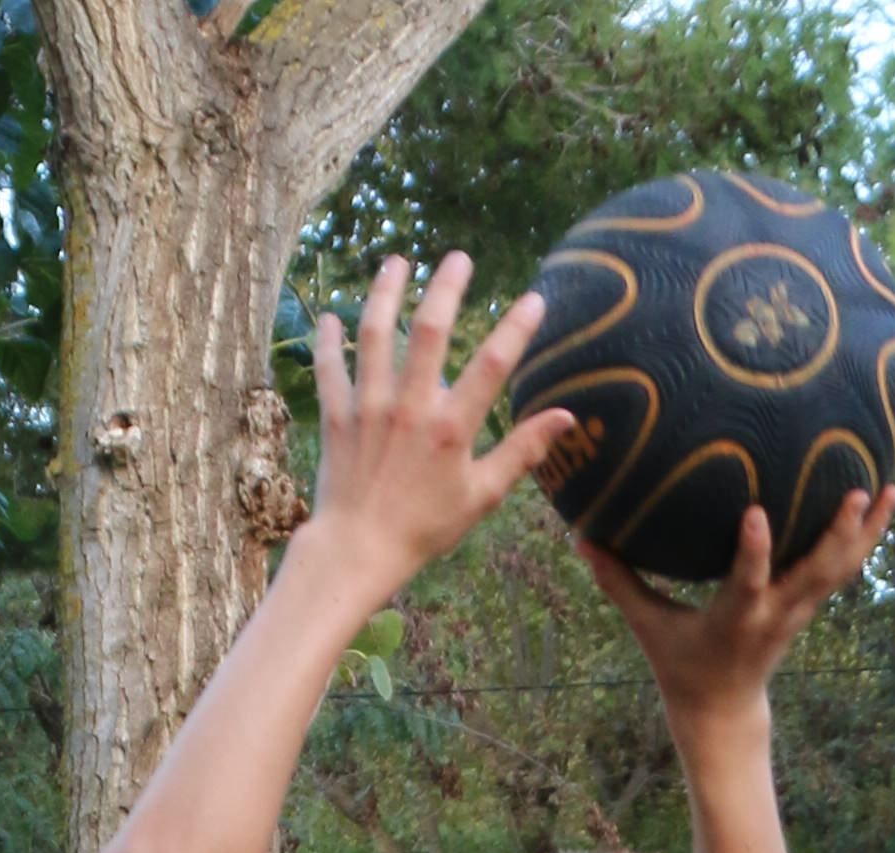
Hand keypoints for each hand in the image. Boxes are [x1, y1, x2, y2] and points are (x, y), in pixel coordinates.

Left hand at [305, 254, 577, 613]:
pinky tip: (332, 316)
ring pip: (376, 336)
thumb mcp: (480, 496)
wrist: (356, 552)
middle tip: (458, 258)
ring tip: (396, 262)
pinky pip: (330, 369)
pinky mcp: (338, 417)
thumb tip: (567, 418)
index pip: (492, 366)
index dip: (517, 329)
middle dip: (446, 288)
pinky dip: (328, 341)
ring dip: (385, 293)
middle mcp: (410, 409)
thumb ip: (522, 452)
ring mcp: (370, 409)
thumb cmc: (423, 529)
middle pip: (430, 332)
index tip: (535, 299)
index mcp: (450, 429)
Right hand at [580, 486, 894, 742]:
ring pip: (840, 570)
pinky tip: (885, 499)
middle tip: (858, 491)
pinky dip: (865, 538)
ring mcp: (798, 612)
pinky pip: (843, 569)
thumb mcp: (647, 628)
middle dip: (836, 536)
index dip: (753, 551)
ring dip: (867, 533)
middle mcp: (775, 615)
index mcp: (735, 620)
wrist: (723, 713)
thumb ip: (619, 582)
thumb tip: (581, 536)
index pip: (746, 583)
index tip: (757, 513)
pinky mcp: (809, 606)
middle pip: (814, 574)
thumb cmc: (680, 665)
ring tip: (892, 487)